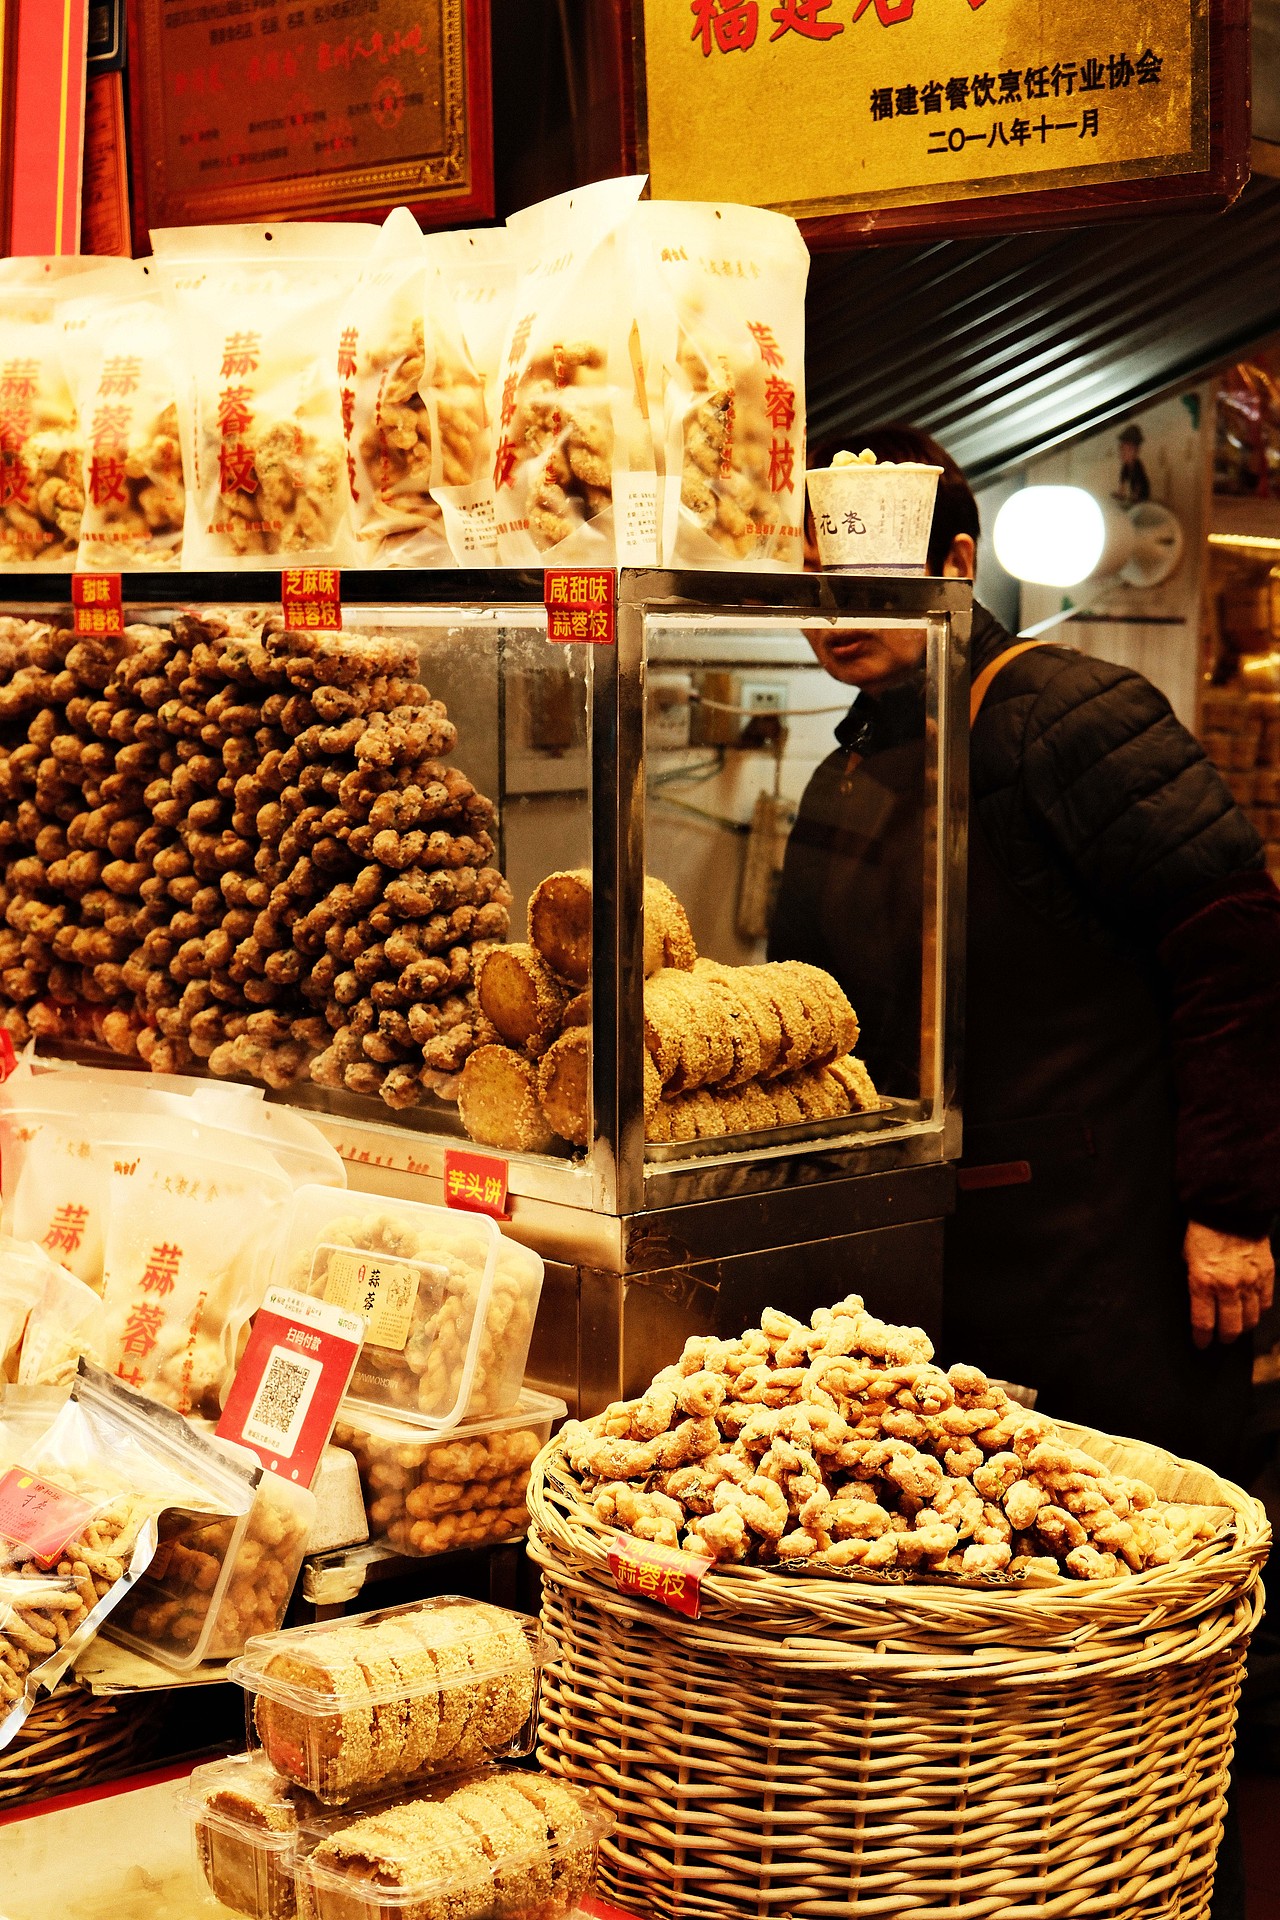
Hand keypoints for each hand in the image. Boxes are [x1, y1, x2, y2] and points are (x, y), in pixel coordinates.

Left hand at [1185, 1221, 1274, 1347]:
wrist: (1229, 1208)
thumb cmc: (1201, 1231)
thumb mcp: (1186, 1258)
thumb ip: (1194, 1281)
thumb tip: (1197, 1301)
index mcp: (1202, 1282)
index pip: (1203, 1322)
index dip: (1202, 1338)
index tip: (1201, 1344)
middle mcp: (1228, 1286)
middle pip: (1231, 1326)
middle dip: (1225, 1337)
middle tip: (1222, 1338)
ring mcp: (1250, 1281)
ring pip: (1251, 1318)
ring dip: (1244, 1326)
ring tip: (1238, 1326)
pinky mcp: (1266, 1273)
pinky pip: (1266, 1302)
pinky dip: (1259, 1310)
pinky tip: (1253, 1311)